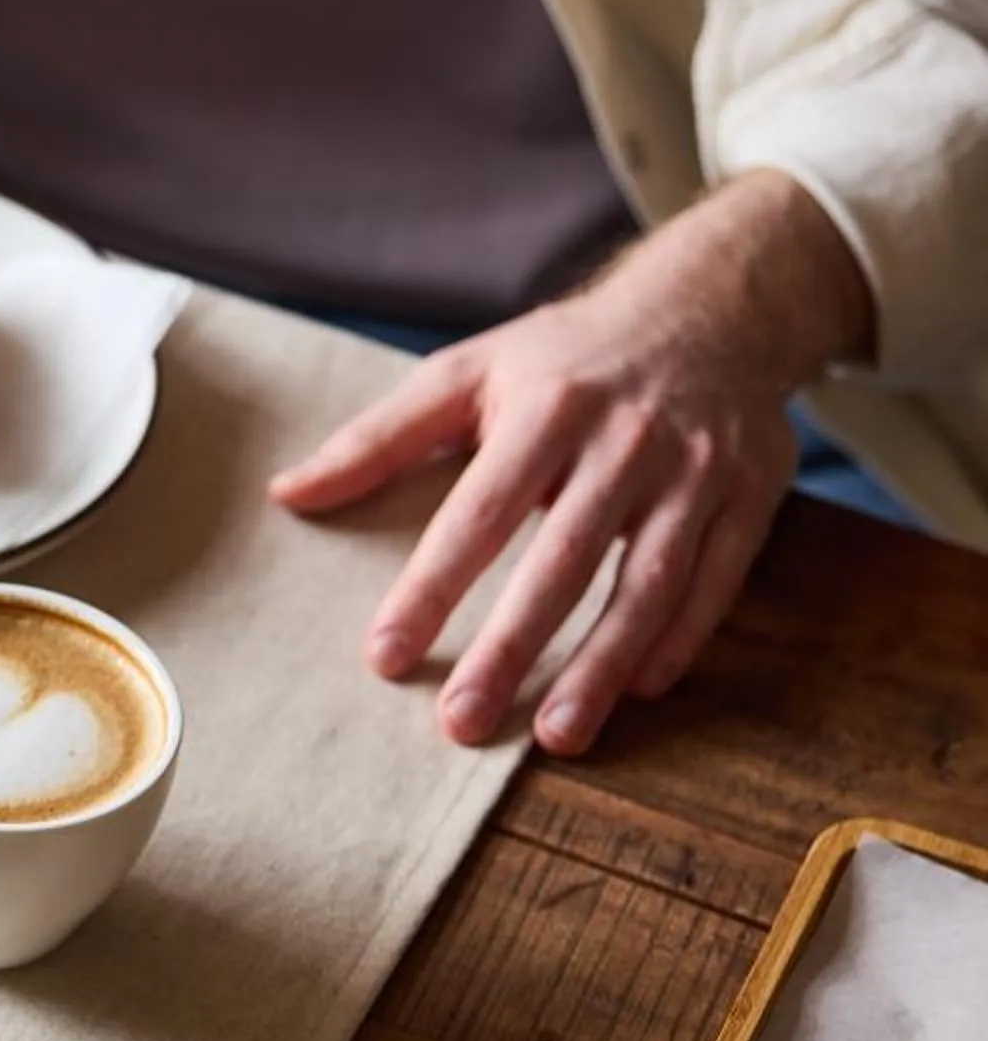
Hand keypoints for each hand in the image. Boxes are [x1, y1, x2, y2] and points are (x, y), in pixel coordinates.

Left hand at [271, 171, 869, 756]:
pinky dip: (682, 636)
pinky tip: (639, 690)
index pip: (476, 514)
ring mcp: (696, 470)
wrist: (714, 304)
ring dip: (603, 664)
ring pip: (647, 581)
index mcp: (546, 409)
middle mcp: (626, 440)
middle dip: (511, 648)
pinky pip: (717, 577)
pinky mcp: (753, 493)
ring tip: (559, 736)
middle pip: (561, 559)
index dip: (430, 588)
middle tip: (462, 724)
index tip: (384, 657)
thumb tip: (287, 493)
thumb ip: (379, 438)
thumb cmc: (567, 356)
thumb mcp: (469, 371)